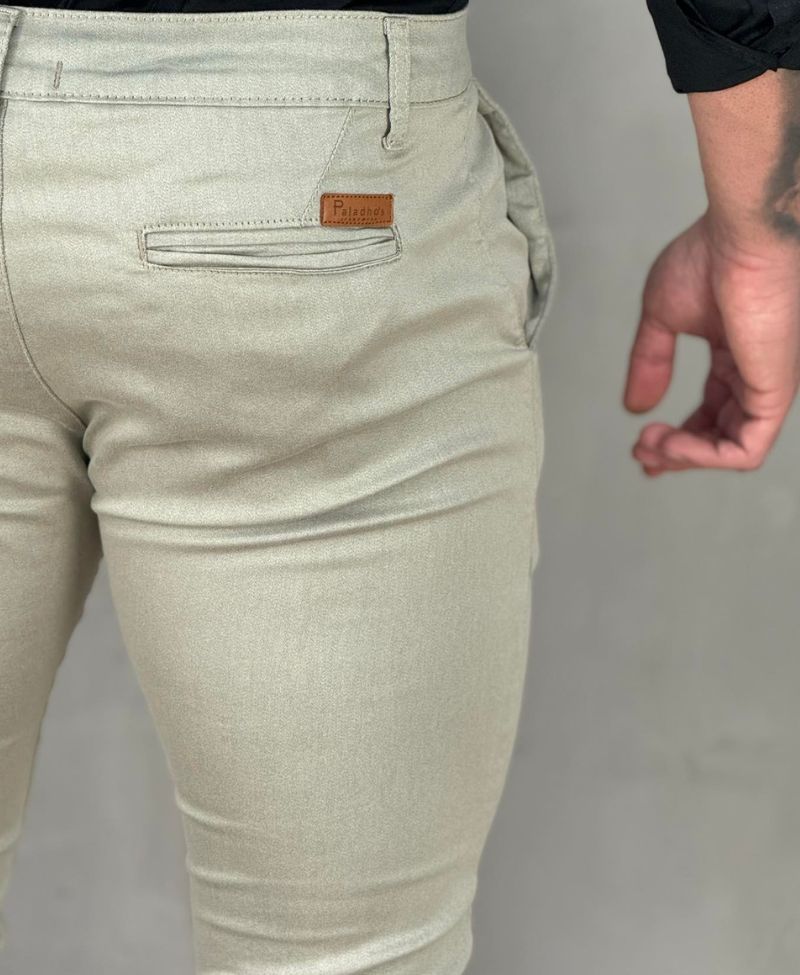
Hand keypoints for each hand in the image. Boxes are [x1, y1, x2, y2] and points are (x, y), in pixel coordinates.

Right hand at [623, 212, 799, 475]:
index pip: (711, 412)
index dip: (677, 437)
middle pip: (720, 436)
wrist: (742, 235)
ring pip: (732, 450)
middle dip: (676, 453)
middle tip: (642, 454)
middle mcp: (757, 374)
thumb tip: (635, 406)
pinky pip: (744, 450)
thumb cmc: (711, 255)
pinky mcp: (774, 394)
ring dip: (684, 457)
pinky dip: (703, 457)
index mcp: (736, 355)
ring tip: (650, 448)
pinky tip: (670, 446)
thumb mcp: (662, 318)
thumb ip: (649, 364)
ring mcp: (769, 386)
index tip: (642, 446)